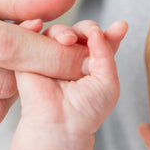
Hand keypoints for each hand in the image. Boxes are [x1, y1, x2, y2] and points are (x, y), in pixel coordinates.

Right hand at [14, 20, 127, 137]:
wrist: (60, 124)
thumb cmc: (87, 111)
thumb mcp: (108, 81)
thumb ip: (107, 52)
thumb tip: (97, 28)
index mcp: (92, 65)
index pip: (101, 41)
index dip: (111, 33)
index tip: (121, 27)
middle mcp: (71, 59)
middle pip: (80, 31)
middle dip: (87, 28)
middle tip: (90, 34)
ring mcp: (50, 57)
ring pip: (58, 31)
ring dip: (65, 31)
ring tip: (69, 41)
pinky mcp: (28, 57)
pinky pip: (29, 34)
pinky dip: (33, 25)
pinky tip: (40, 26)